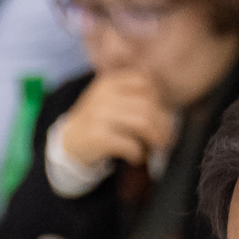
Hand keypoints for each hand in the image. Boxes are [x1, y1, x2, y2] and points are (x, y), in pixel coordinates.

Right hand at [51, 69, 177, 173]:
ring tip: (158, 147)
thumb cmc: (98, 121)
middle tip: (167, 138)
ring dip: (156, 138)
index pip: (144, 82)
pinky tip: (137, 156)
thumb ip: (132, 94)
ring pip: (142, 123)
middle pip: (147, 106)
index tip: (163, 114)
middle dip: (163, 124)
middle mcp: (103, 96)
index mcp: (109, 82)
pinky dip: (138, 153)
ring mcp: (99, 115)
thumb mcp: (109, 98)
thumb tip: (169, 107)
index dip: (159, 99)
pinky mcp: (98, 137)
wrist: (70, 142)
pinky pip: (130, 145)